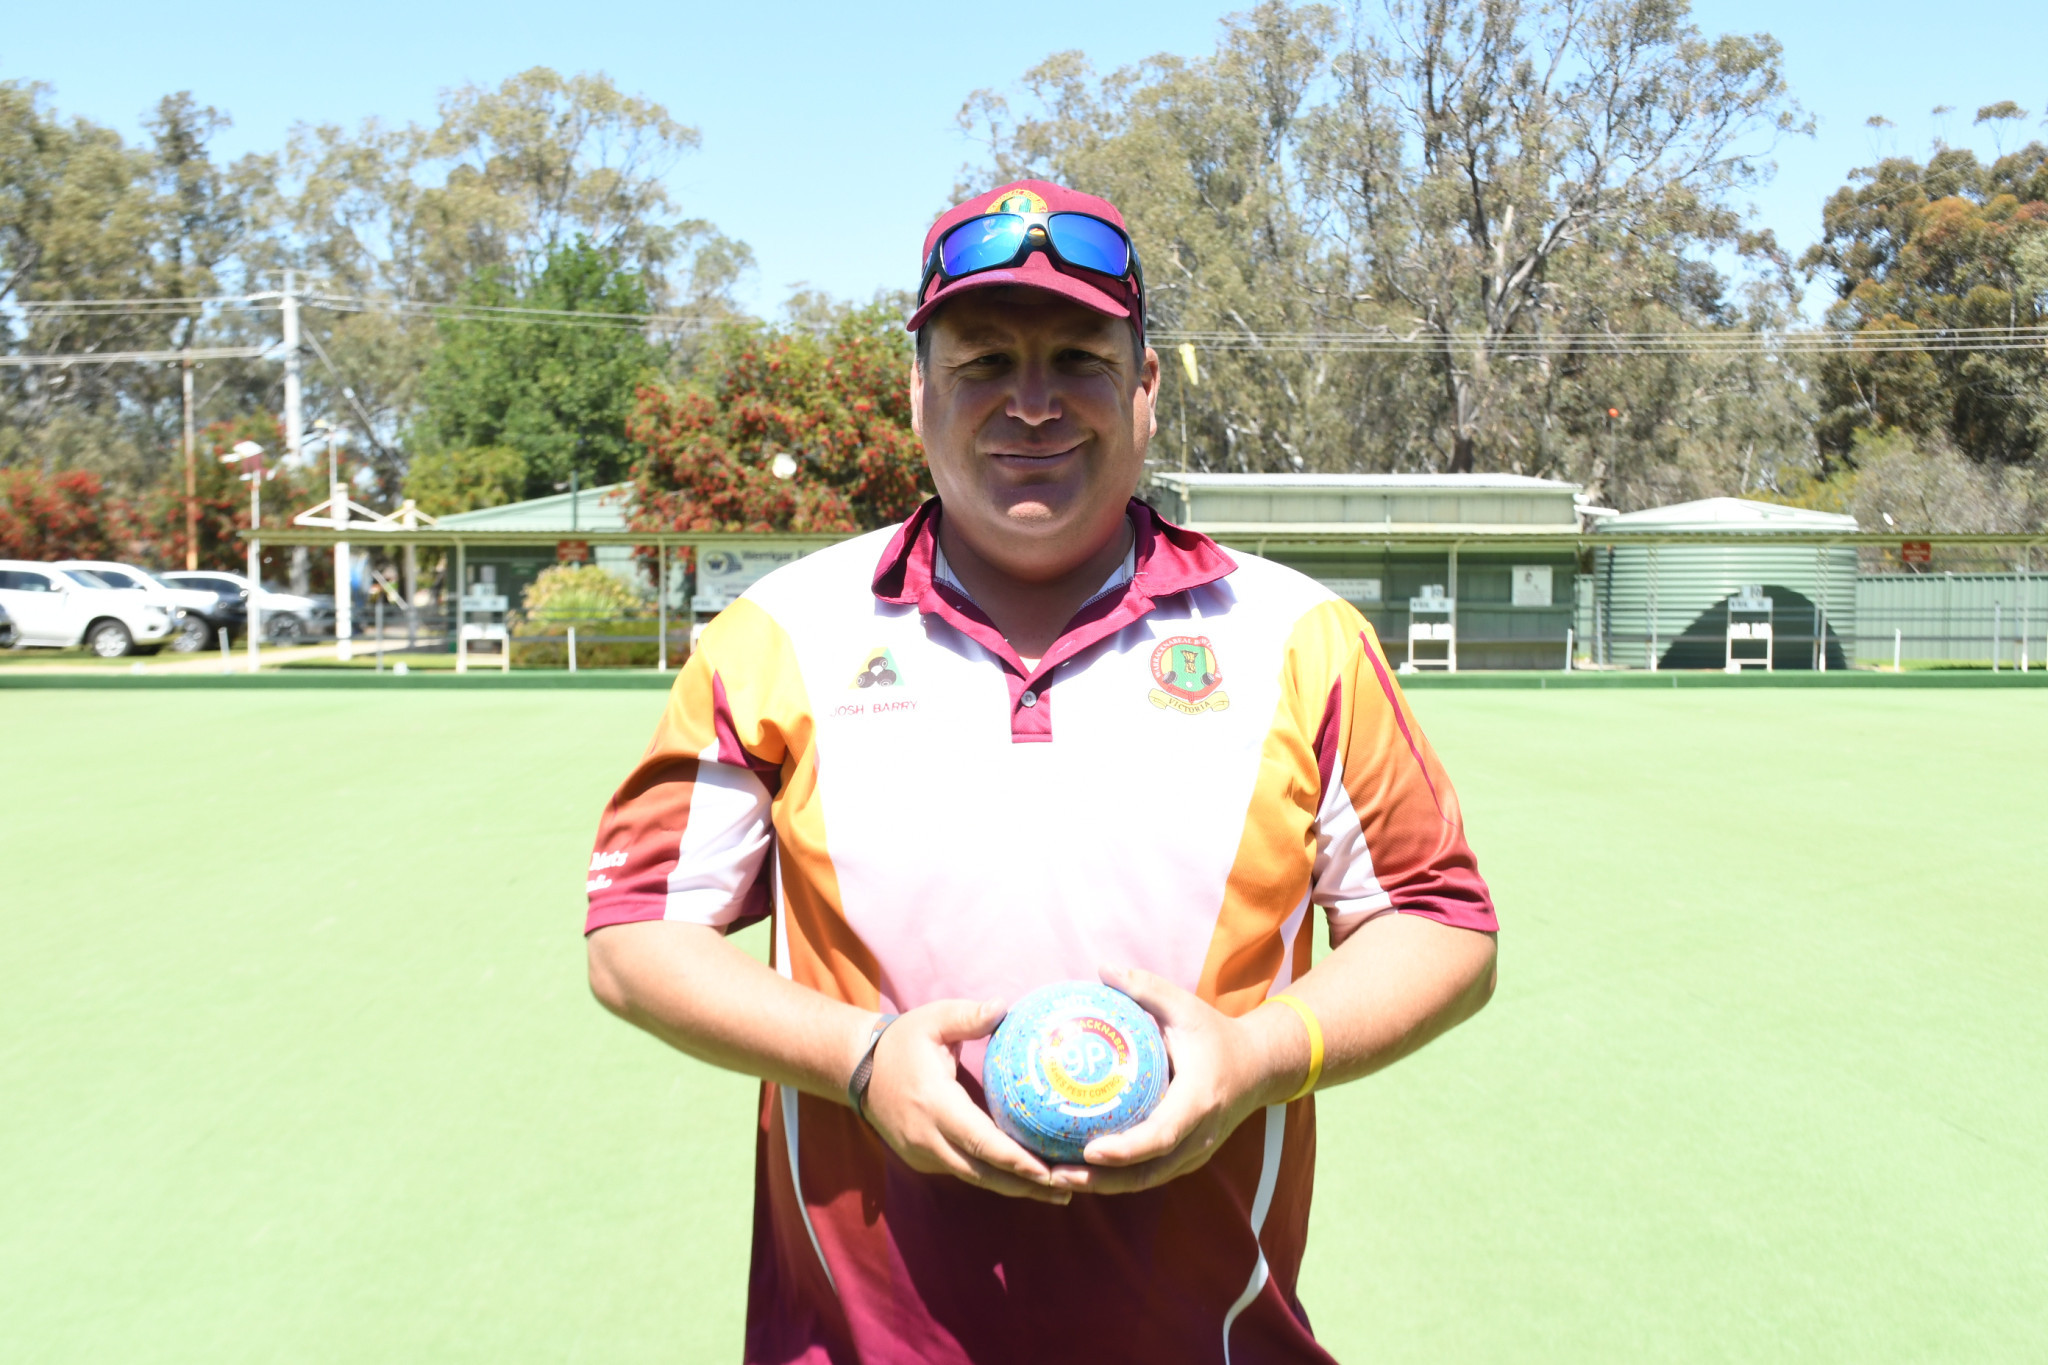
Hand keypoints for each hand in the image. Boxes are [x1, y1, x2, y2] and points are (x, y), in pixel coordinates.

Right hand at [861, 997, 1072, 1204]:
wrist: (856, 1070)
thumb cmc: (901, 1042)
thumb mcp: (933, 1020)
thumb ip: (968, 1016)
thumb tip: (1004, 1007)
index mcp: (934, 1104)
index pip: (979, 1142)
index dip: (1014, 1160)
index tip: (1047, 1171)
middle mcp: (928, 1137)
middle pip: (982, 1173)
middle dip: (1025, 1185)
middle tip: (1067, 1191)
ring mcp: (923, 1154)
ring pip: (974, 1179)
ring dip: (1014, 1188)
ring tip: (1057, 1193)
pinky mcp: (923, 1160)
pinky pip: (964, 1173)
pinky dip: (994, 1178)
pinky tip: (1024, 1179)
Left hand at [1054, 966, 1305, 1195]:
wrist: (1260, 1068)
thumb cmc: (1217, 1035)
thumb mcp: (1186, 1006)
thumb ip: (1146, 988)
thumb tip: (1101, 967)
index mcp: (1199, 1100)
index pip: (1162, 1135)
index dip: (1127, 1149)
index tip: (1091, 1151)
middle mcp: (1199, 1137)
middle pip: (1147, 1173)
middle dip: (1101, 1181)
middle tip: (1055, 1174)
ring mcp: (1196, 1154)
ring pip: (1146, 1180)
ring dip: (1103, 1186)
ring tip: (1057, 1178)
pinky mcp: (1188, 1159)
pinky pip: (1150, 1174)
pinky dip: (1117, 1178)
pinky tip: (1080, 1170)